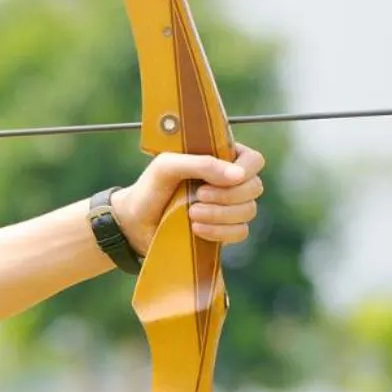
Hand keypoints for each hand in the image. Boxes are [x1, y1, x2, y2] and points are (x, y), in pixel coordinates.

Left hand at [111, 142, 266, 251]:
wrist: (135, 222)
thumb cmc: (151, 187)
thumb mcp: (168, 166)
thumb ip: (202, 164)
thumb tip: (238, 176)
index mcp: (220, 158)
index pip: (253, 160)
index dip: (246, 169)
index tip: (226, 177)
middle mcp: (229, 182)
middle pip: (255, 187)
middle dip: (228, 195)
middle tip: (199, 195)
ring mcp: (229, 207)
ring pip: (249, 211)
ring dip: (221, 214)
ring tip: (192, 214)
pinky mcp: (224, 230)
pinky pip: (240, 232)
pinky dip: (220, 232)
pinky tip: (196, 229)